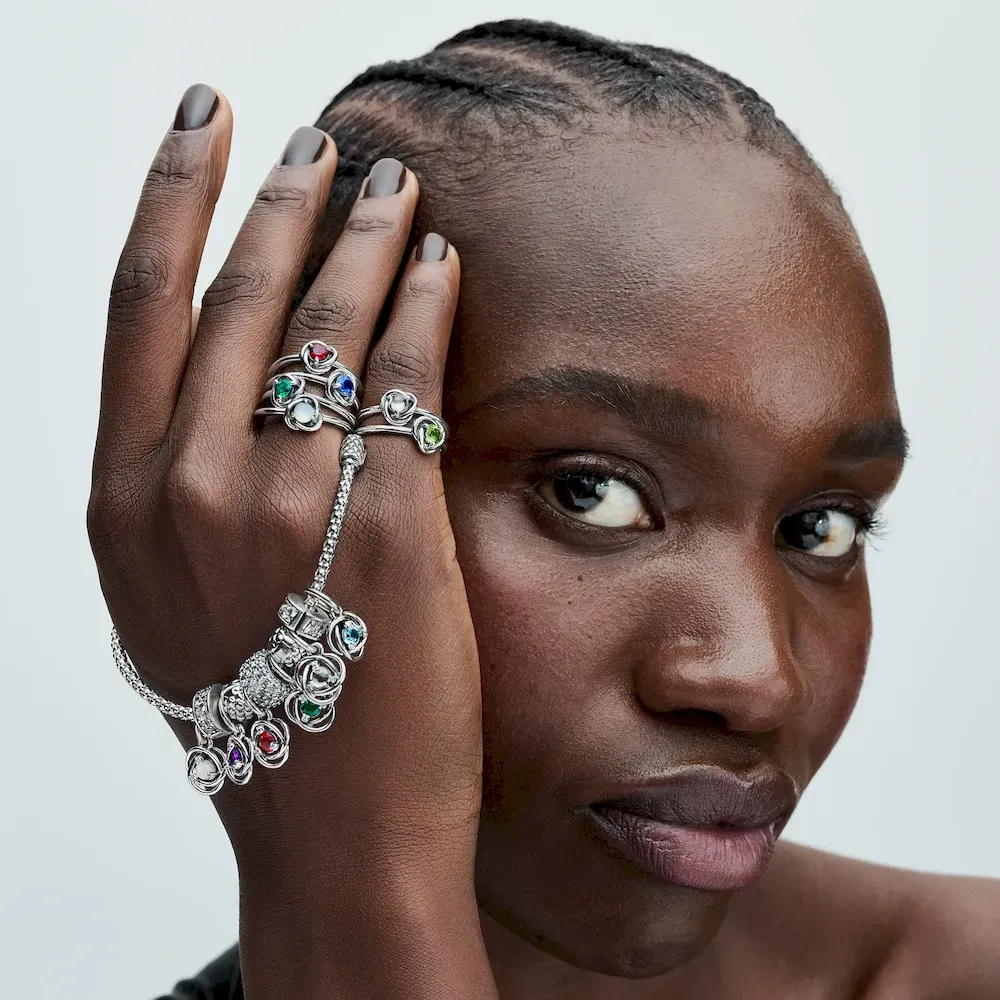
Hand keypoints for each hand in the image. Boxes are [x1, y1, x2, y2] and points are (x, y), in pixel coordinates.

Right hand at [87, 85, 493, 997]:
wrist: (329, 835)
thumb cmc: (256, 722)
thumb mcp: (174, 602)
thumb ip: (182, 495)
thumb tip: (219, 395)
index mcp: (124, 501)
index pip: (141, 304)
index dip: (173, 199)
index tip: (204, 130)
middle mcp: (189, 490)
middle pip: (237, 297)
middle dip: (280, 201)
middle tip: (317, 143)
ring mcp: (286, 510)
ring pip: (323, 326)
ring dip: (360, 239)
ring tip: (390, 186)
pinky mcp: (385, 532)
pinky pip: (403, 387)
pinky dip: (422, 312)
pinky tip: (440, 266)